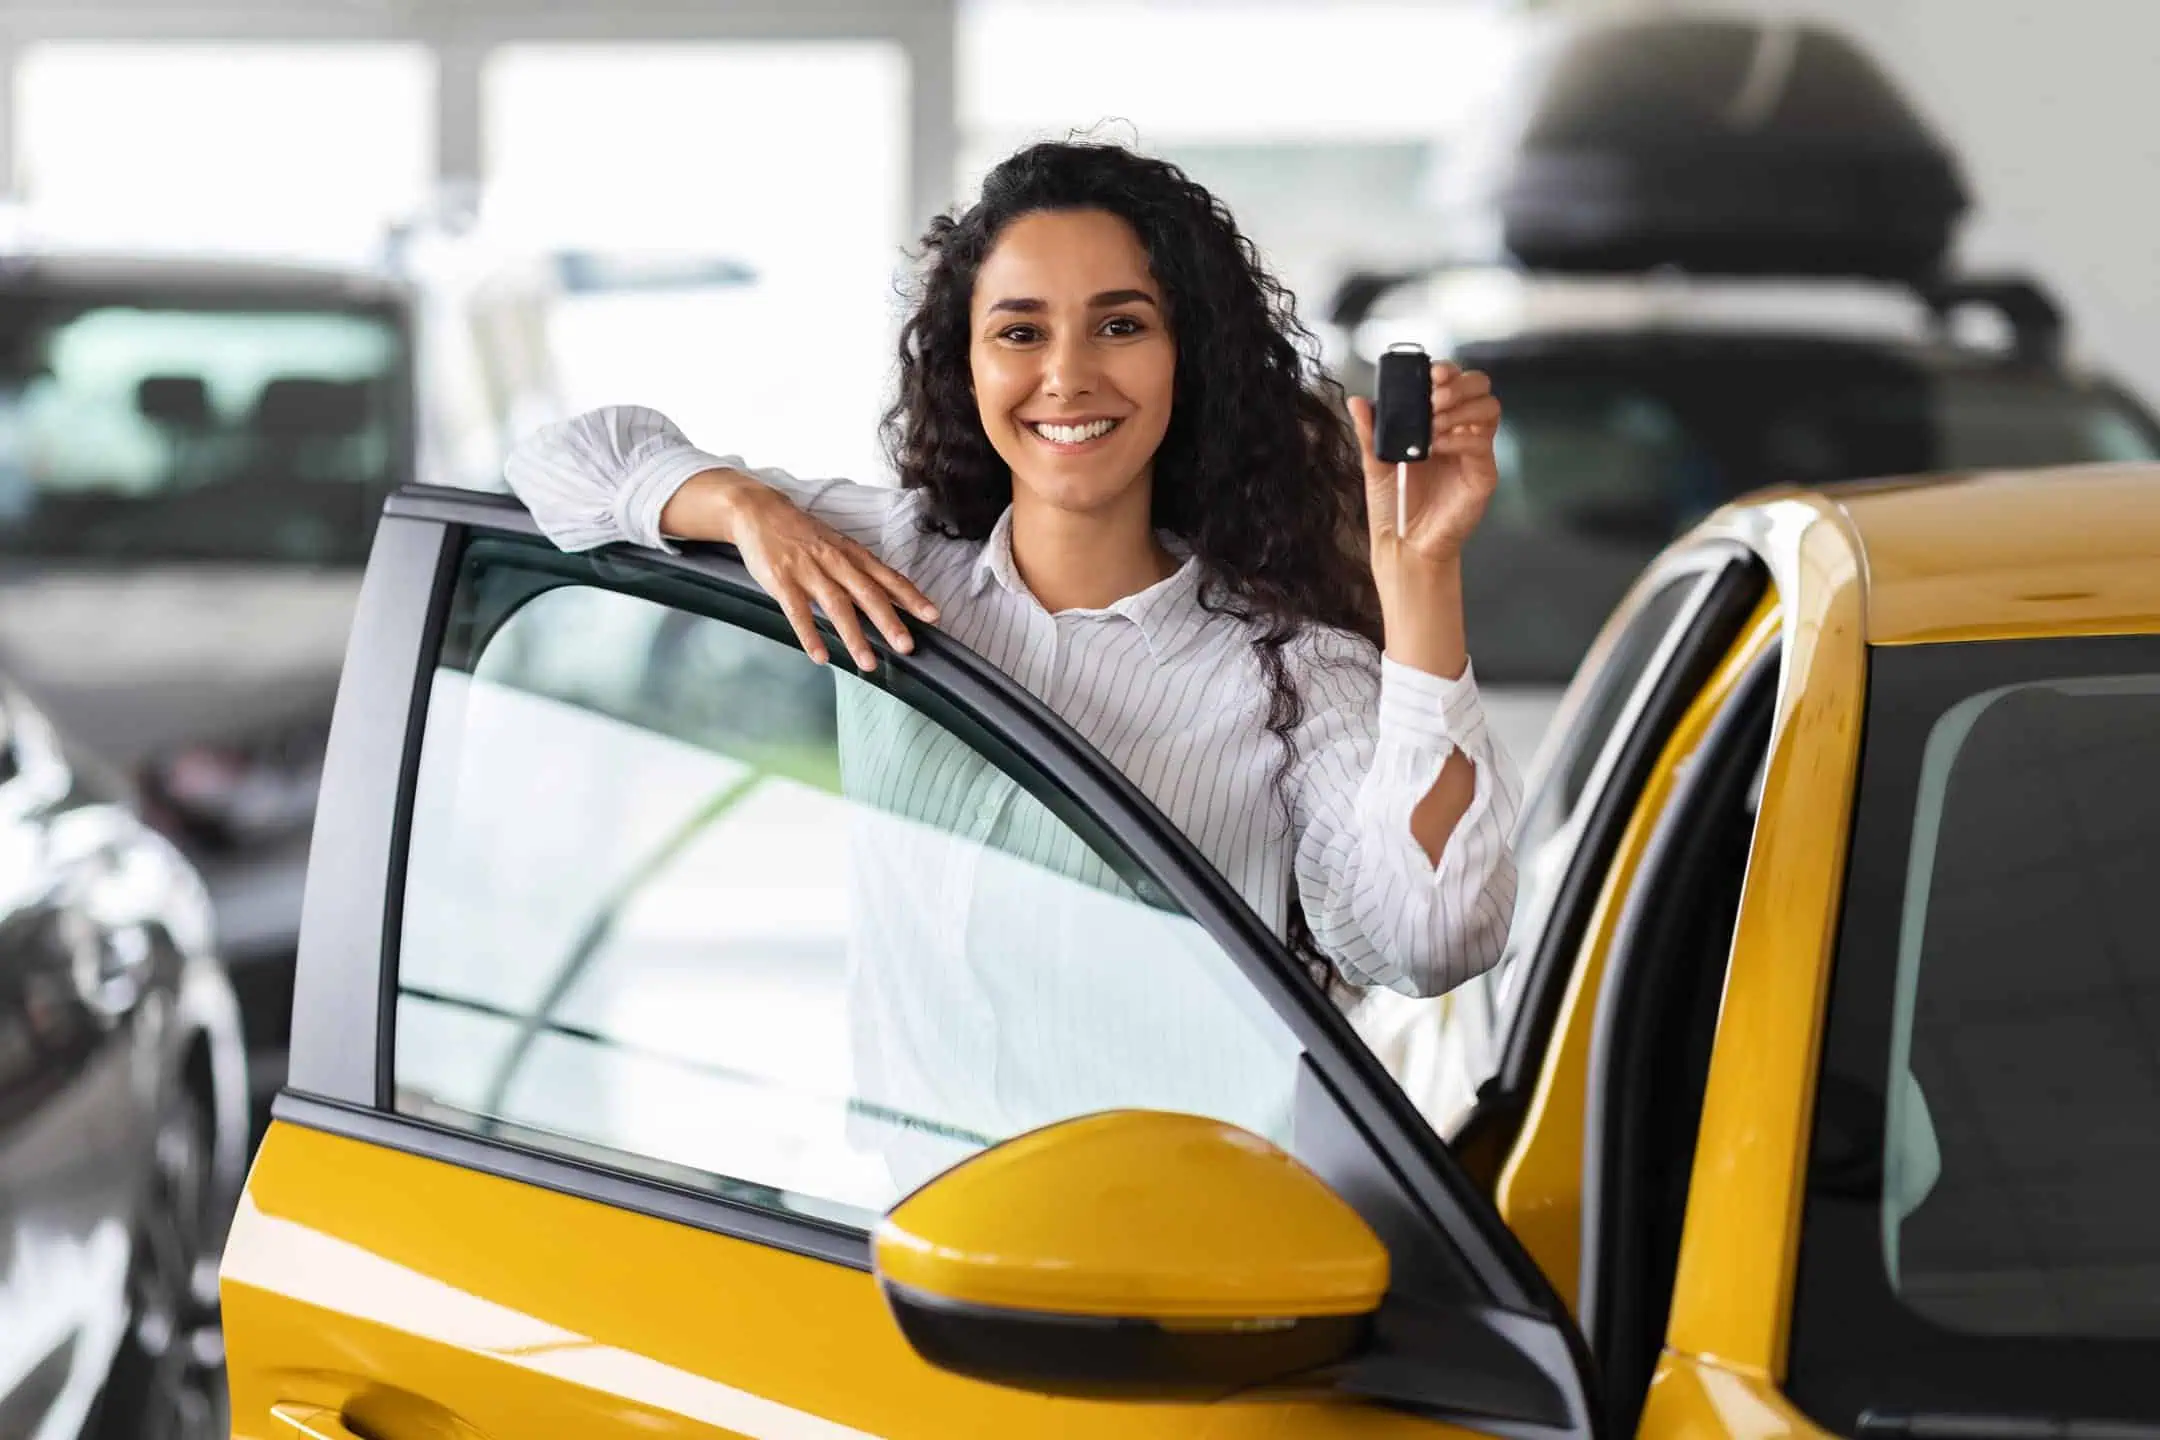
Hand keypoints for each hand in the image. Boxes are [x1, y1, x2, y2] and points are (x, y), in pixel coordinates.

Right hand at [668, 470, 937, 669]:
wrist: (758, 512)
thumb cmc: (803, 533)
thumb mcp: (836, 545)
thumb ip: (859, 571)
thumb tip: (890, 596)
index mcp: (851, 554)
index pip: (887, 577)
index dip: (911, 596)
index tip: (933, 616)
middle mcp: (835, 561)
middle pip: (868, 593)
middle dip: (890, 621)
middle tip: (907, 646)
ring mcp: (808, 570)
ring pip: (837, 606)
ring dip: (854, 637)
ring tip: (868, 664)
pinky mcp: (782, 580)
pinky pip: (798, 612)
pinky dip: (810, 635)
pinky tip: (820, 657)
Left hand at [1347, 362, 1501, 564]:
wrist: (1403, 543)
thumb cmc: (1393, 504)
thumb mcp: (1375, 462)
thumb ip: (1370, 431)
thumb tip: (1358, 401)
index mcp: (1437, 421)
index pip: (1454, 382)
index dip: (1447, 371)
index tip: (1430, 374)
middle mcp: (1460, 430)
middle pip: (1480, 387)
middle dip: (1458, 385)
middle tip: (1432, 400)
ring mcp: (1474, 451)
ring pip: (1489, 409)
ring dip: (1460, 408)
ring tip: (1433, 424)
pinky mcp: (1483, 473)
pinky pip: (1481, 444)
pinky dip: (1459, 438)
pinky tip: (1436, 446)